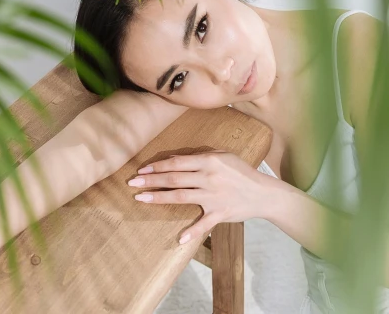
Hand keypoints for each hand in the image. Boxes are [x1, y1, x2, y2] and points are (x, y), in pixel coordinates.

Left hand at [127, 150, 273, 244]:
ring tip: (140, 199)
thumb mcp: (223, 156)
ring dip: (158, 198)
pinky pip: (203, 224)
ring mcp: (213, 196)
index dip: (157, 166)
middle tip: (133, 183)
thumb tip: (177, 160)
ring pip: (181, 196)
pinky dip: (191, 232)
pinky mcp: (219, 214)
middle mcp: (208, 177)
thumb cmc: (241, 171)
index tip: (142, 170)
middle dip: (151, 181)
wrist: (262, 193)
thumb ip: (201, 156)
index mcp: (208, 161)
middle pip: (174, 179)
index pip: (177, 163)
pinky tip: (179, 239)